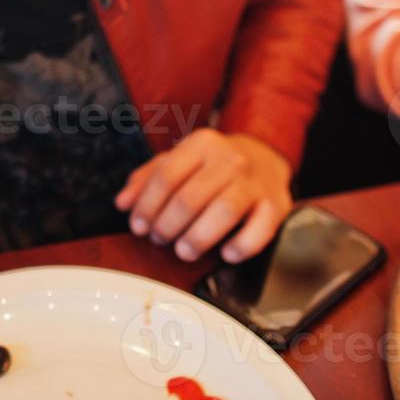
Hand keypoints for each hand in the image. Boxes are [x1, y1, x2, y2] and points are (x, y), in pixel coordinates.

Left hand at [115, 129, 292, 263]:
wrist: (264, 157)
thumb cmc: (213, 165)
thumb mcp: (179, 160)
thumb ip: (147, 178)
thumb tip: (123, 203)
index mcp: (201, 144)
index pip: (167, 175)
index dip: (147, 205)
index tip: (138, 227)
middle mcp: (230, 159)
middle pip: (191, 197)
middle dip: (168, 225)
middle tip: (159, 240)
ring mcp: (255, 182)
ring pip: (224, 212)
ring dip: (198, 238)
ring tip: (184, 251)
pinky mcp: (276, 204)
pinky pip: (261, 229)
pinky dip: (242, 246)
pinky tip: (226, 254)